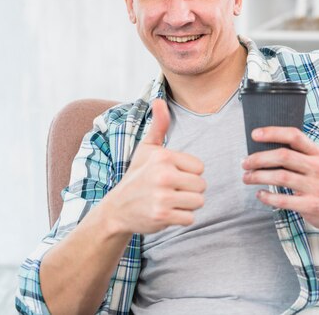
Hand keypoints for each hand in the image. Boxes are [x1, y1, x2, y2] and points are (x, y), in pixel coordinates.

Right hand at [104, 99, 204, 234]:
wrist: (116, 209)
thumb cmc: (136, 176)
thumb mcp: (147, 149)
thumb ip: (159, 126)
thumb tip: (159, 100)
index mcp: (163, 157)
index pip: (200, 167)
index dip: (188, 173)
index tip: (171, 176)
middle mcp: (163, 175)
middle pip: (202, 185)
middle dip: (189, 190)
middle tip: (169, 190)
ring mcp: (162, 197)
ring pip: (198, 202)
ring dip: (186, 205)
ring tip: (168, 201)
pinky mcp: (162, 216)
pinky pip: (190, 218)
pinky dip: (180, 218)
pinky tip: (166, 213)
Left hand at [241, 127, 318, 230]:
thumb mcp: (315, 162)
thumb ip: (295, 154)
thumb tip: (261, 149)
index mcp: (316, 153)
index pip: (294, 136)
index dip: (273, 133)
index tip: (254, 134)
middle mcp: (317, 167)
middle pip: (284, 156)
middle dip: (259, 158)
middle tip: (245, 163)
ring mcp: (315, 187)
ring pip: (281, 177)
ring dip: (259, 177)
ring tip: (247, 178)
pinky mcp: (310, 205)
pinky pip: (284, 200)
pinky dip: (268, 197)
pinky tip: (260, 194)